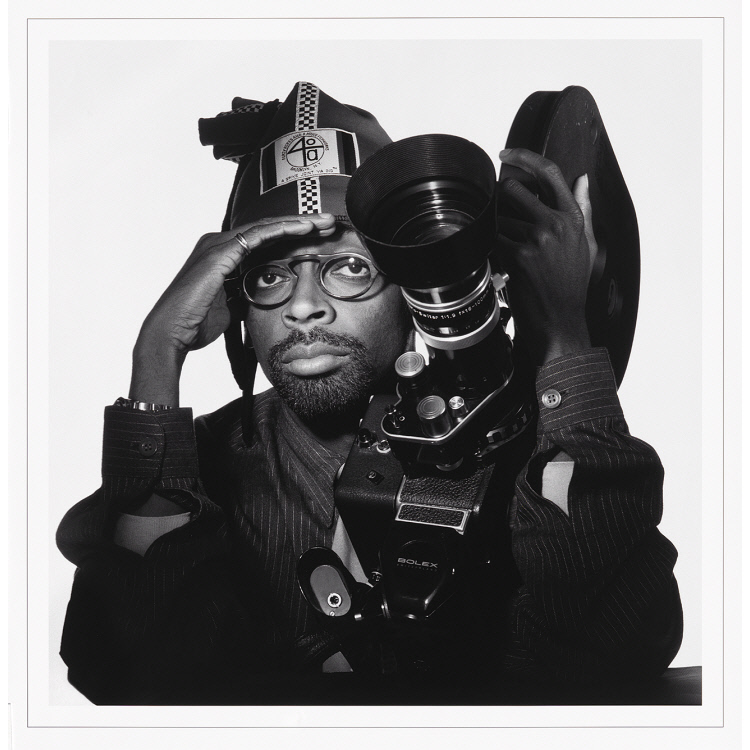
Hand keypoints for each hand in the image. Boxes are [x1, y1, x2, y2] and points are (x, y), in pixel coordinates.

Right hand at [129, 213, 336, 404]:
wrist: (172, 331)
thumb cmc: (196, 322)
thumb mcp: (231, 307)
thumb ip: (246, 295)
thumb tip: (265, 299)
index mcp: (222, 254)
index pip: (264, 240)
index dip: (292, 238)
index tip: (319, 239)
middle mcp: (220, 243)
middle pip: (268, 229)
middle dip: (301, 225)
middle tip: (328, 223)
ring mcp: (219, 244)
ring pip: (266, 227)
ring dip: (298, 223)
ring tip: (323, 222)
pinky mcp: (220, 251)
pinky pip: (257, 235)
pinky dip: (282, 229)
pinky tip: (303, 228)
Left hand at [496, 148, 595, 364]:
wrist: (560, 318)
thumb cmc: (572, 284)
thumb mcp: (587, 244)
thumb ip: (583, 209)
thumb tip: (582, 179)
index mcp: (574, 217)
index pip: (549, 172)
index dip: (525, 157)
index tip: (507, 154)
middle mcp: (556, 223)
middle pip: (514, 189)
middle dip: (501, 200)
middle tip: (500, 213)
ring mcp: (536, 239)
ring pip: (499, 216)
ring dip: (496, 228)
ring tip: (506, 247)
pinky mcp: (518, 255)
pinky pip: (493, 238)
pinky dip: (491, 246)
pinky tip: (500, 259)